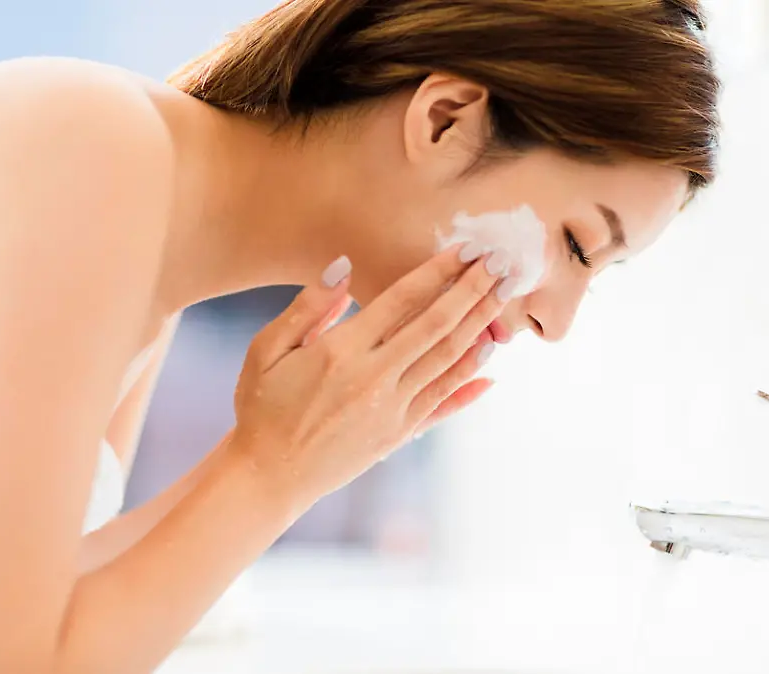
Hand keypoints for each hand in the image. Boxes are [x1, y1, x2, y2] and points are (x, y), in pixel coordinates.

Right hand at [230, 246, 510, 505]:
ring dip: (481, 326)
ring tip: (506, 296)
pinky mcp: (399, 434)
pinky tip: (493, 364)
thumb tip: (344, 266)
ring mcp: (392, 409)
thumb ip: (308, 307)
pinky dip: (470, 382)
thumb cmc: (262, 406)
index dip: (438, 271)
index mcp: (341, 351)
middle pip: (437, 326)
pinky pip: (443, 402)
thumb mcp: (267, 350)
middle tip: (503, 262)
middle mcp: (374, 379)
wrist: (268, 476)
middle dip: (474, 290)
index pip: (402, 300)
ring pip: (448, 361)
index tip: (465, 249)